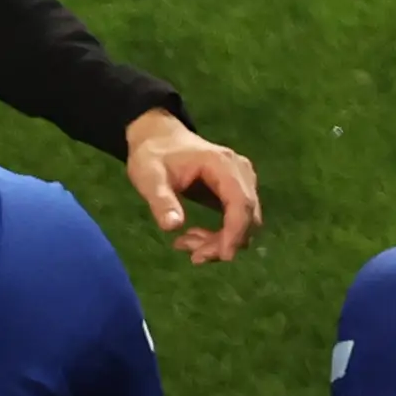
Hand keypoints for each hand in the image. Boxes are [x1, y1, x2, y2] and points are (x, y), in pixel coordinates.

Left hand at [122, 110, 260, 264]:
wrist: (159, 139)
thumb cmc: (152, 156)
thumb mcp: (148, 177)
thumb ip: (161, 200)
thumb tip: (172, 227)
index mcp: (222, 164)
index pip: (241, 202)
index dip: (236, 232)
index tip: (224, 256)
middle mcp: (240, 171)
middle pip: (247, 216)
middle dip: (223, 242)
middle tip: (191, 255)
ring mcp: (242, 181)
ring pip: (245, 222)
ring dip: (219, 241)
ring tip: (184, 244)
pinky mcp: (237, 191)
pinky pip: (238, 220)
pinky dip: (220, 235)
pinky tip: (192, 238)